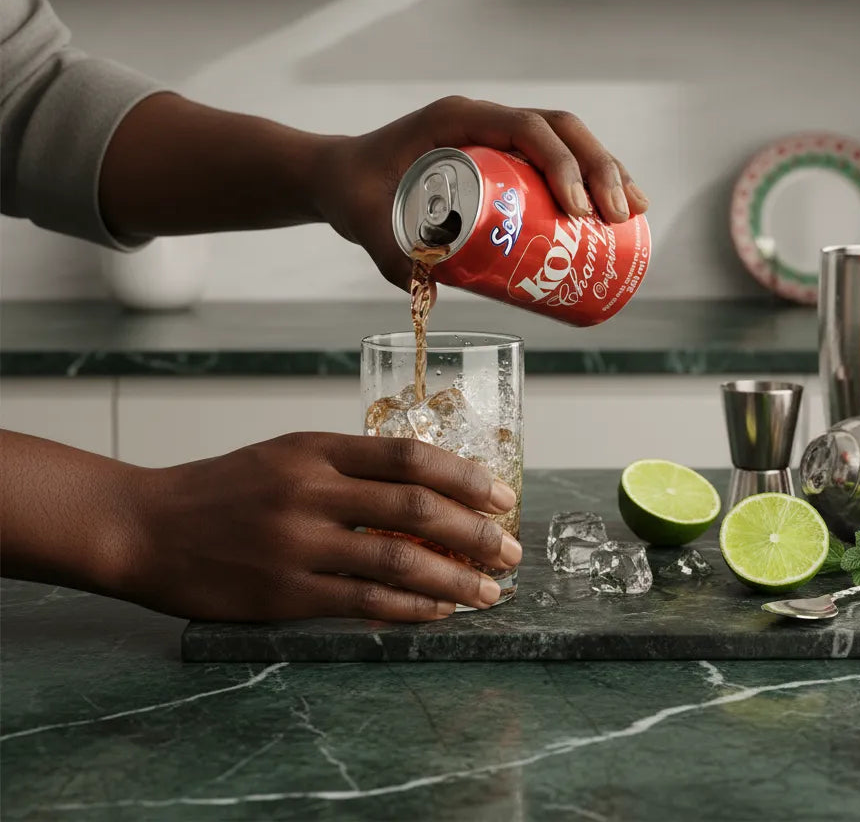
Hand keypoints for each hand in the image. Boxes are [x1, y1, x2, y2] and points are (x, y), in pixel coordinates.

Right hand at [117, 432, 521, 621]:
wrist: (148, 526)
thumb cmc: (225, 488)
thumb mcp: (287, 454)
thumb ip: (349, 464)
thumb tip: (425, 486)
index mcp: (317, 448)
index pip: (409, 456)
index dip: (465, 477)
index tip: (502, 495)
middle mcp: (312, 490)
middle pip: (416, 508)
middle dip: (476, 531)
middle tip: (510, 550)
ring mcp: (298, 544)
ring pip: (398, 560)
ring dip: (455, 579)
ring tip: (489, 591)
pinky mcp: (285, 593)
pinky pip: (364, 601)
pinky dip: (411, 607)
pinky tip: (440, 612)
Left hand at [316, 96, 648, 291]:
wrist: (345, 177)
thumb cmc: (356, 190)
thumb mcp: (366, 220)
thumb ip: (388, 251)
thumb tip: (429, 288)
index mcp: (458, 118)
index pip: (526, 128)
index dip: (563, 164)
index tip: (580, 210)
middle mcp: (485, 120)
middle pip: (561, 131)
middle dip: (600, 171)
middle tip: (618, 220)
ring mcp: (498, 136)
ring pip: (568, 141)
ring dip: (607, 172)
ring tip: (633, 215)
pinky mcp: (505, 159)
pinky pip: (558, 160)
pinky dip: (591, 182)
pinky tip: (615, 214)